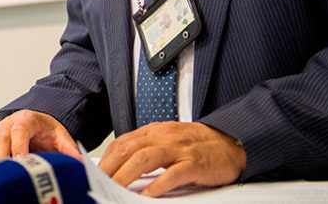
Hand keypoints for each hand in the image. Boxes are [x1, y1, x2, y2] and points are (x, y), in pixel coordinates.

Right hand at [0, 110, 80, 161]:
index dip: (18, 146)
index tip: (20, 161)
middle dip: (1, 158)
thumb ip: (70, 150)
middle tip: (6, 174)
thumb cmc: (45, 130)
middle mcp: (8, 124)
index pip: (19, 131)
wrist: (36, 122)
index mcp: (26, 120)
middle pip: (0, 140)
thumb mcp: (60, 137)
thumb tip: (80, 164)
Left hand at [98, 122, 244, 196]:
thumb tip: (122, 166)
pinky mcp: (194, 163)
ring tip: (114, 188)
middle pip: (128, 150)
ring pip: (144, 159)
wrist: (231, 141)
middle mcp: (162, 137)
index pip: (122, 142)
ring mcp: (178, 149)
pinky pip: (173, 174)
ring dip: (126, 174)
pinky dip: (158, 184)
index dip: (106, 158)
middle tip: (98, 182)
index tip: (95, 171)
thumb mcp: (168, 140)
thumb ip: (148, 149)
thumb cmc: (198, 144)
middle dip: (109, 167)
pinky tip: (148, 195)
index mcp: (154, 132)